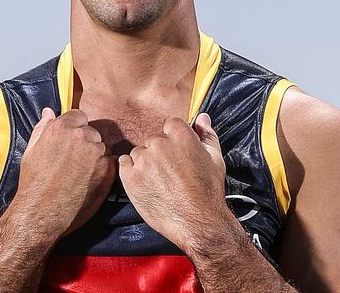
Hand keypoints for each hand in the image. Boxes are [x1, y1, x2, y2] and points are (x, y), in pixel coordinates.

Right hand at [12, 108, 116, 237]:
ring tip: (80, 174)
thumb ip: (43, 128)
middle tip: (74, 162)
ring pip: (101, 148)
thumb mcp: (31, 151)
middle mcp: (81, 136)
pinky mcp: (106, 170)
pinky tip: (88, 181)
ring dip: (94, 157)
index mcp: (62, 127)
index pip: (79, 116)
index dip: (75, 129)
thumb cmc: (33, 183)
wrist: (41, 213)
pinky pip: (110, 163)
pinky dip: (103, 170)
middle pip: (91, 132)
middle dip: (85, 143)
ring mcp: (96, 153)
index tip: (71, 142)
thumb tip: (49, 112)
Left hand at [118, 113, 227, 252]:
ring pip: (138, 152)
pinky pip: (124, 164)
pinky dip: (130, 172)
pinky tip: (144, 184)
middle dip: (159, 153)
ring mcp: (143, 160)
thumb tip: (202, 116)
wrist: (198, 222)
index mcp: (180, 135)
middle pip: (153, 140)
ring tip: (159, 182)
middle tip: (169, 173)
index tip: (176, 155)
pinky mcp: (130, 177)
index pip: (169, 125)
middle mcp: (159, 143)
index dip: (173, 141)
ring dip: (145, 163)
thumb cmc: (208, 191)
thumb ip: (207, 134)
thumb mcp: (215, 159)